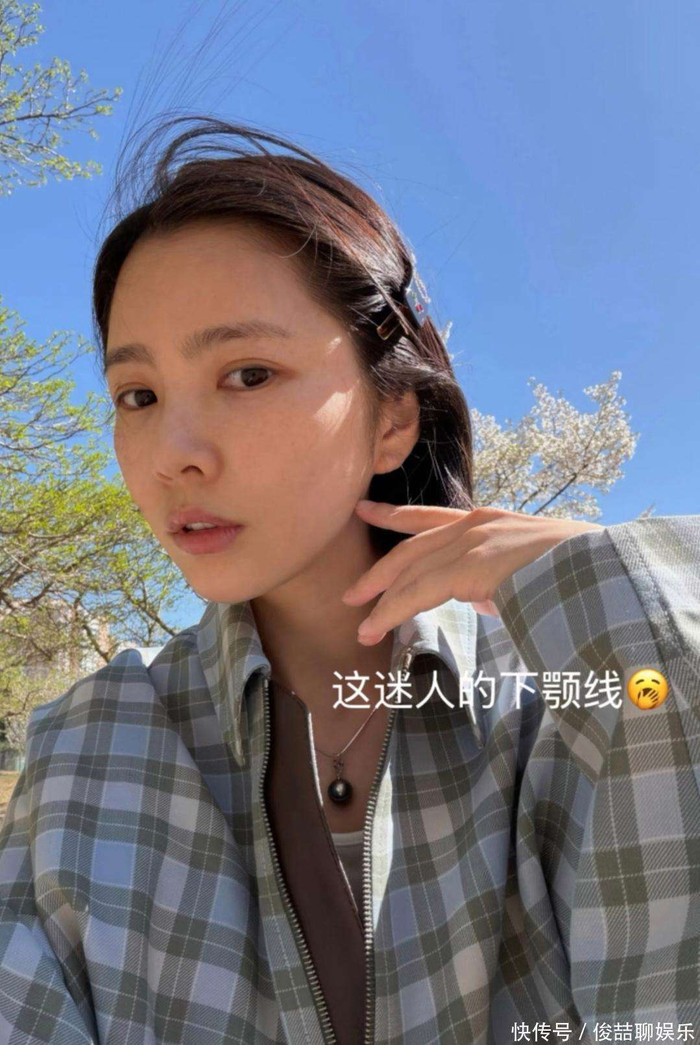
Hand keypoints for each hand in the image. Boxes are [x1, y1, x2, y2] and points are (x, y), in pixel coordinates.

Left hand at [341, 501, 604, 644]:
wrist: (603, 570)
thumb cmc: (575, 572)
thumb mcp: (528, 567)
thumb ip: (499, 579)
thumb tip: (482, 598)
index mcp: (489, 521)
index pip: (430, 516)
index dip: (394, 515)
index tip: (366, 510)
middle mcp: (475, 523)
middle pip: (411, 545)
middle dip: (379, 569)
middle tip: (350, 591)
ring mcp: (472, 541)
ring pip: (410, 570)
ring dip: (380, 599)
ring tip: (358, 625)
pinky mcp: (471, 565)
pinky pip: (419, 590)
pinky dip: (391, 610)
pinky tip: (374, 627)